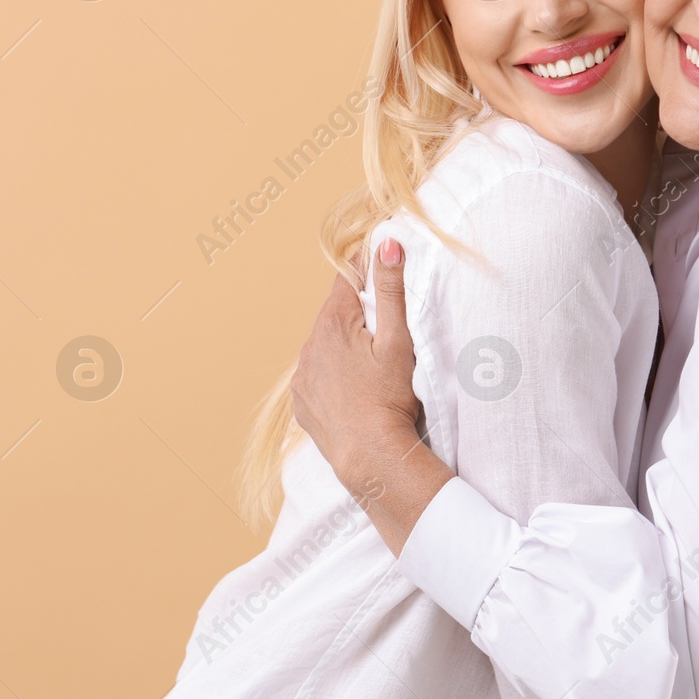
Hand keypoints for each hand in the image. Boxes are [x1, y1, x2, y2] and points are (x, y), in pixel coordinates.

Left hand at [291, 238, 423, 493]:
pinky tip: (355, 389)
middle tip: (385, 326)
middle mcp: (309, 346)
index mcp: (333, 324)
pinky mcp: (302, 402)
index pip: (346, 279)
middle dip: (357, 312)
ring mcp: (302, 376)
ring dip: (344, 344)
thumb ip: (391, 289)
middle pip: (335, 313)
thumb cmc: (390, 397)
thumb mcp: (397, 339)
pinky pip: (316, 375)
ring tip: (371, 364)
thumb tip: (386, 243)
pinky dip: (333, 373)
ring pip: (324, 345)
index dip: (364, 269)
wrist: (370, 455)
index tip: (379, 262)